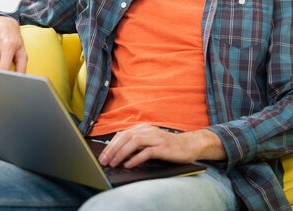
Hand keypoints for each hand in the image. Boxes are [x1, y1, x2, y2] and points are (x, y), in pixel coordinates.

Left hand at [98, 124, 224, 168]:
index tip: (103, 155)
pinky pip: (146, 152)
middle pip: (125, 137)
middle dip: (112, 149)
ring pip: (134, 142)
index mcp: (143, 128)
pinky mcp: (163, 147)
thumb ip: (137, 143)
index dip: (111, 145)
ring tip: (113, 163)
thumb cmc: (168, 146)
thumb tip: (118, 152)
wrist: (189, 145)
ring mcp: (156, 138)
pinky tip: (128, 165)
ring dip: (121, 153)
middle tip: (104, 161)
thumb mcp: (150, 141)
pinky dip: (136, 158)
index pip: (122, 134)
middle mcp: (148, 131)